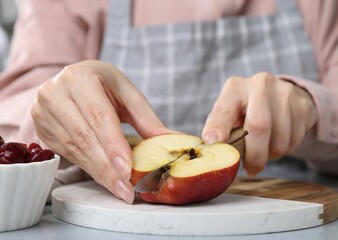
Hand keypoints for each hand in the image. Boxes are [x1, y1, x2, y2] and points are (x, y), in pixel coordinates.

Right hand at [31, 60, 170, 202]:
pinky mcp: (42, 130)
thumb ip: (147, 118)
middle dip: (108, 167)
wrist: (72, 81)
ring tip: (120, 189)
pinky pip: (69, 155)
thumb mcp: (126, 93)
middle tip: (127, 190)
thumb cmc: (103, 85)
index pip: (98, 116)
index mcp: (80, 78)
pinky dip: (90, 169)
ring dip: (100, 173)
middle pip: (85, 137)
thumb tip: (171, 140)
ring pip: (75, 150)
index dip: (113, 144)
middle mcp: (55, 94)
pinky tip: (106, 180)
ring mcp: (44, 113)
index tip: (128, 169)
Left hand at [202, 72, 317, 175]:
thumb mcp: (231, 114)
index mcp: (235, 88)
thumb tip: (213, 151)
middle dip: (254, 155)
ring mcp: (284, 92)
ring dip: (270, 154)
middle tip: (250, 168)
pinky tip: (278, 140)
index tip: (213, 142)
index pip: (224, 110)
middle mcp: (259, 84)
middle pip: (259, 126)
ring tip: (264, 150)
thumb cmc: (248, 110)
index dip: (218, 127)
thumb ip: (221, 129)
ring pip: (279, 139)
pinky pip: (293, 140)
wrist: (282, 96)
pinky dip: (285, 149)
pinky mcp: (302, 104)